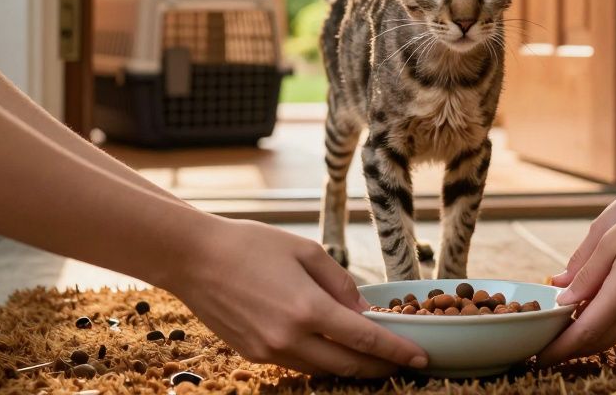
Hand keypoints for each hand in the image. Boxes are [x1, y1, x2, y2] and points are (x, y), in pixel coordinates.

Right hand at [175, 218, 427, 376]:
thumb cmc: (251, 245)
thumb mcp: (306, 252)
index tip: (420, 357)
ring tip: (369, 355)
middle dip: (379, 367)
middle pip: (347, 365)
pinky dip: (319, 360)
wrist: (194, 258)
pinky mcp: (253, 355)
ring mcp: (269, 351)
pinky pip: (296, 365)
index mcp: (308, 309)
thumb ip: (340, 283)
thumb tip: (364, 310)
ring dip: (349, 366)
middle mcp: (289, 338)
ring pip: (322, 370)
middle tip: (401, 362)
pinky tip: (330, 347)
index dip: (396, 351)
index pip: (364, 340)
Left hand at [537, 189, 615, 365]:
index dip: (561, 347)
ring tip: (569, 331)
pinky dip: (613, 322)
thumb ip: (585, 273)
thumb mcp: (608, 239)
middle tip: (550, 348)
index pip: (586, 331)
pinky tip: (600, 311)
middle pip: (602, 339)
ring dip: (594, 336)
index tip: (542, 356)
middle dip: (574, 348)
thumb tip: (562, 298)